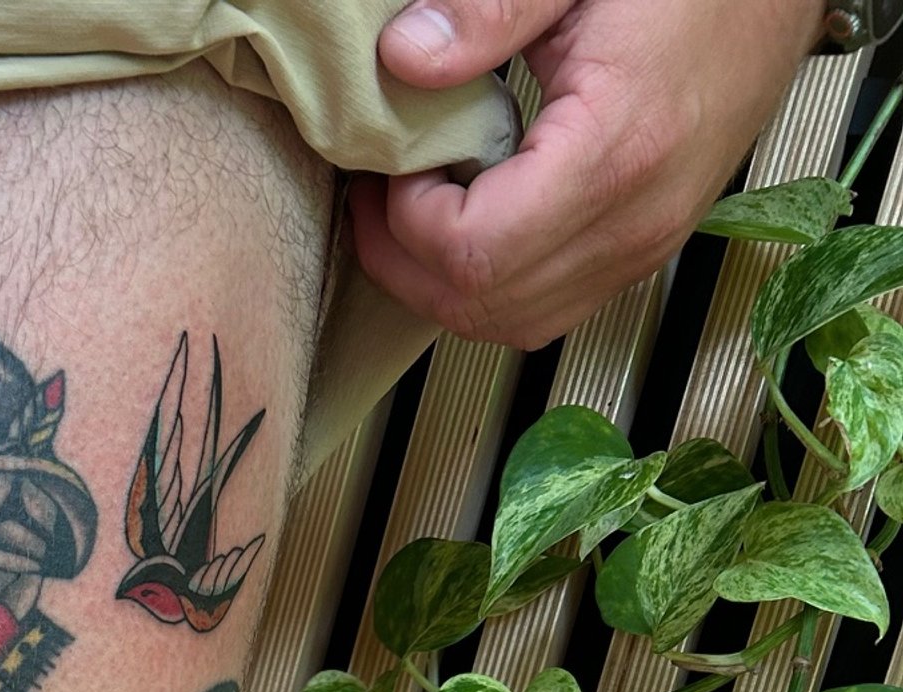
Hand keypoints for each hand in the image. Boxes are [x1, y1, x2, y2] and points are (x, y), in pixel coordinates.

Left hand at [354, 0, 828, 349]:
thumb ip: (489, 10)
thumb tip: (405, 56)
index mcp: (616, 154)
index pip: (474, 253)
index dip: (407, 223)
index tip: (393, 166)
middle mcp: (635, 223)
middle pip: (483, 307)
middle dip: (408, 264)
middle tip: (382, 197)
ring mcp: (644, 247)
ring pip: (513, 324)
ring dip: (445, 285)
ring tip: (417, 212)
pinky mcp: (644, 248)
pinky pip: (548, 307)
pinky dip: (492, 284)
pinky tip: (472, 222)